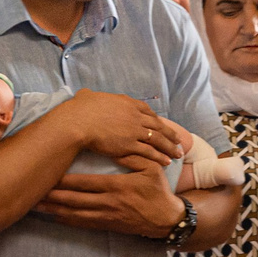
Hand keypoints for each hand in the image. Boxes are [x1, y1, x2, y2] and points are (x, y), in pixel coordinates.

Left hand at [36, 169, 185, 237]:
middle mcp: (107, 203)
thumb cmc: (158, 191)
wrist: (165, 220)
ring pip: (73, 214)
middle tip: (31, 190)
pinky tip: (50, 217)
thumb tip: (118, 145)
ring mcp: (105, 216)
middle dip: (51, 196)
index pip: (84, 183)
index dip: (64, 180)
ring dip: (53, 210)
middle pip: (73, 200)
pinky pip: (80, 223)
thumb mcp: (152, 169)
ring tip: (33, 205)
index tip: (48, 174)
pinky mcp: (105, 225)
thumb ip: (135, 157)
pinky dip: (64, 220)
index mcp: (116, 187)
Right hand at [59, 91, 192, 169]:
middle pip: (158, 125)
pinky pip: (150, 152)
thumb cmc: (79, 109)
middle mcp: (135, 116)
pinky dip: (160, 157)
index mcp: (127, 103)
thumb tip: (84, 94)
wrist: (78, 122)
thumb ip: (89, 96)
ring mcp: (134, 130)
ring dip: (170, 147)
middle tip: (179, 141)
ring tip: (179, 154)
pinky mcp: (130, 145)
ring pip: (158, 139)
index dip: (157, 120)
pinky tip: (167, 162)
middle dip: (170, 134)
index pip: (147, 111)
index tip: (163, 125)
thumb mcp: (86, 97)